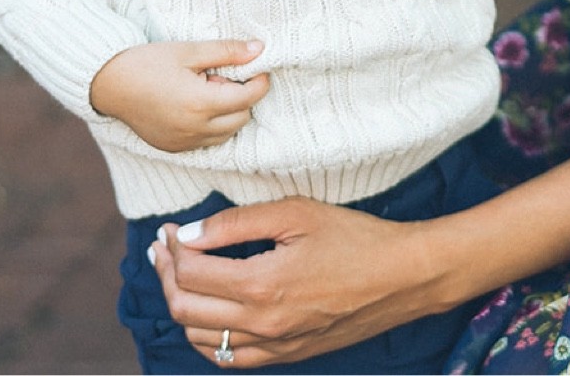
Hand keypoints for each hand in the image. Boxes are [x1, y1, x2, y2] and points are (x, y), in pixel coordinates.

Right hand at [90, 39, 269, 152]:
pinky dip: (212, 127)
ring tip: (208, 90)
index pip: (248, 98)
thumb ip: (227, 52)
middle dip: (243, 98)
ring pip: (226, 134)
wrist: (107, 83)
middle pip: (241, 118)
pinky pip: (206, 143)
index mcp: (200, 103)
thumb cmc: (148, 62)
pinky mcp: (172, 148)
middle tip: (223, 77)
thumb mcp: (189, 51)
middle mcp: (194, 129)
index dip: (259, 82)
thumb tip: (259, 49)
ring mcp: (182, 142)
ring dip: (229, 114)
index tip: (259, 69)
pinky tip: (196, 106)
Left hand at [152, 197, 448, 367]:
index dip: (171, 247)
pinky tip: (208, 311)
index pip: (190, 271)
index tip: (169, 228)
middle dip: (165, 274)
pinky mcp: (286, 354)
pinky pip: (227, 357)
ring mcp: (274, 345)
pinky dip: (206, 335)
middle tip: (165, 248)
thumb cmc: (357, 238)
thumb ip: (236, 222)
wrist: (405, 277)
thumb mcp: (298, 213)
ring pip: (199, 336)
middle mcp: (262, 322)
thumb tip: (188, 234)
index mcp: (262, 284)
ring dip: (181, 303)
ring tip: (181, 274)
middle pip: (184, 306)